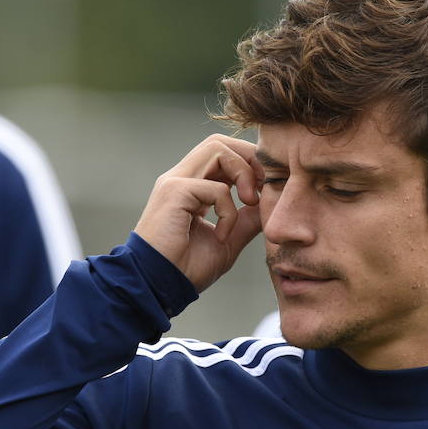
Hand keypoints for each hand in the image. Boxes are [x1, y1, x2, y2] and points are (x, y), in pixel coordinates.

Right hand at [134, 134, 263, 290]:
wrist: (159, 287)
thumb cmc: (186, 268)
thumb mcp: (228, 240)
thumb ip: (246, 220)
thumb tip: (268, 206)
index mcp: (191, 187)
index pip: (222, 155)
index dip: (249, 164)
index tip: (266, 189)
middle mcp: (181, 178)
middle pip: (220, 142)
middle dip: (250, 157)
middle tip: (265, 186)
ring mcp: (175, 182)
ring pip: (217, 149)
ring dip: (243, 173)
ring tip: (250, 201)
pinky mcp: (174, 192)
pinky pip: (216, 187)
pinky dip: (229, 211)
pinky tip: (222, 235)